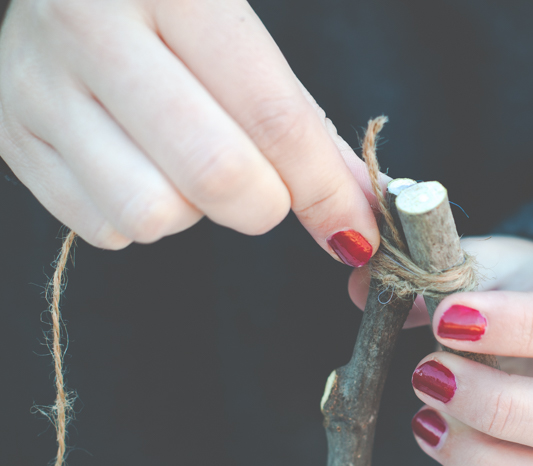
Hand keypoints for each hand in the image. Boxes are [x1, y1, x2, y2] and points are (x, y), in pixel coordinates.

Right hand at [0, 0, 378, 264]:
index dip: (324, 189)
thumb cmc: (165, 10)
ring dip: (189, 210)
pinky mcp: (11, 138)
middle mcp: (91, 28)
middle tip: (264, 191)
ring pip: (151, 214)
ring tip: (179, 163)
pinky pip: (103, 227)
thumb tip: (353, 206)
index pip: (272, 114)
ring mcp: (38, 87)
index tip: (354, 233)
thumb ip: (298, 120)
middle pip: (215, 174)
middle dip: (264, 206)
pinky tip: (134, 166)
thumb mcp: (237, 36)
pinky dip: (139, 216)